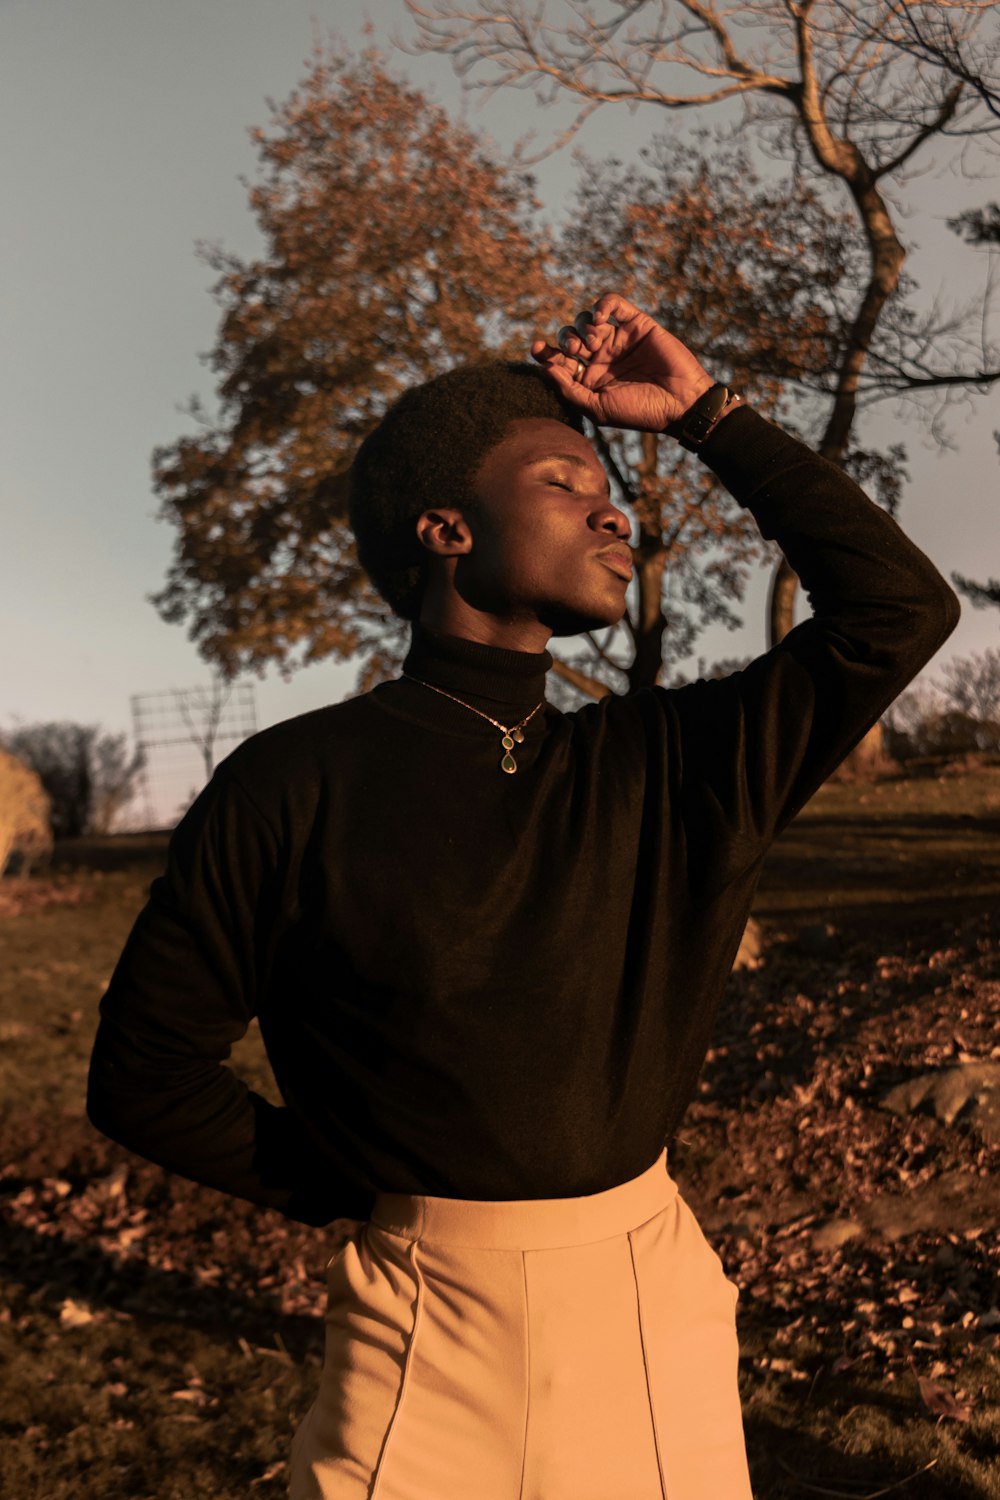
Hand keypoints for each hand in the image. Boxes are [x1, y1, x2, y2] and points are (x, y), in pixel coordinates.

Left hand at [530, 291, 714, 431]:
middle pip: (569, 337)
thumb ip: (570, 391)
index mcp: (589, 378)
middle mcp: (601, 357)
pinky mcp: (636, 324)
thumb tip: (544, 370)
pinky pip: (613, 304)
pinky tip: (602, 316)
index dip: (545, 353)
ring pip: (587, 318)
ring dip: (583, 325)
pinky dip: (603, 304)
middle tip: (574, 349)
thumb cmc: (639, 412)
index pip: (559, 361)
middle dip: (565, 339)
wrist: (679, 403)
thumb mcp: (598, 409)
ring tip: (595, 342)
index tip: (536, 349)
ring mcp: (618, 339)